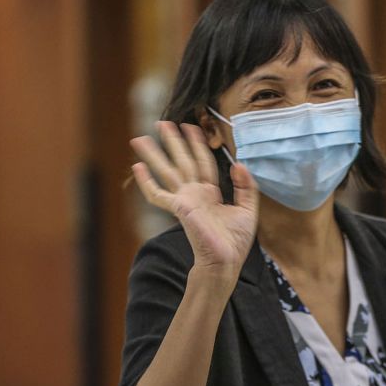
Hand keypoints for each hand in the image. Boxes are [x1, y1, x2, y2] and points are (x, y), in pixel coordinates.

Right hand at [130, 122, 258, 285]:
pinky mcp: (179, 209)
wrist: (225, 262)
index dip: (197, 144)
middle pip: (182, 161)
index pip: (202, 162)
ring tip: (139, 138)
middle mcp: (195, 193)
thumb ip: (246, 186)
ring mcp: (184, 200)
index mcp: (210, 193)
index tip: (192, 126)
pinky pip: (158, 194)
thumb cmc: (235, 242)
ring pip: (166, 171)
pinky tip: (137, 167)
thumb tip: (239, 164)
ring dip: (153, 154)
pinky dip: (146, 182)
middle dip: (172, 142)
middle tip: (161, 122)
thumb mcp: (248, 209)